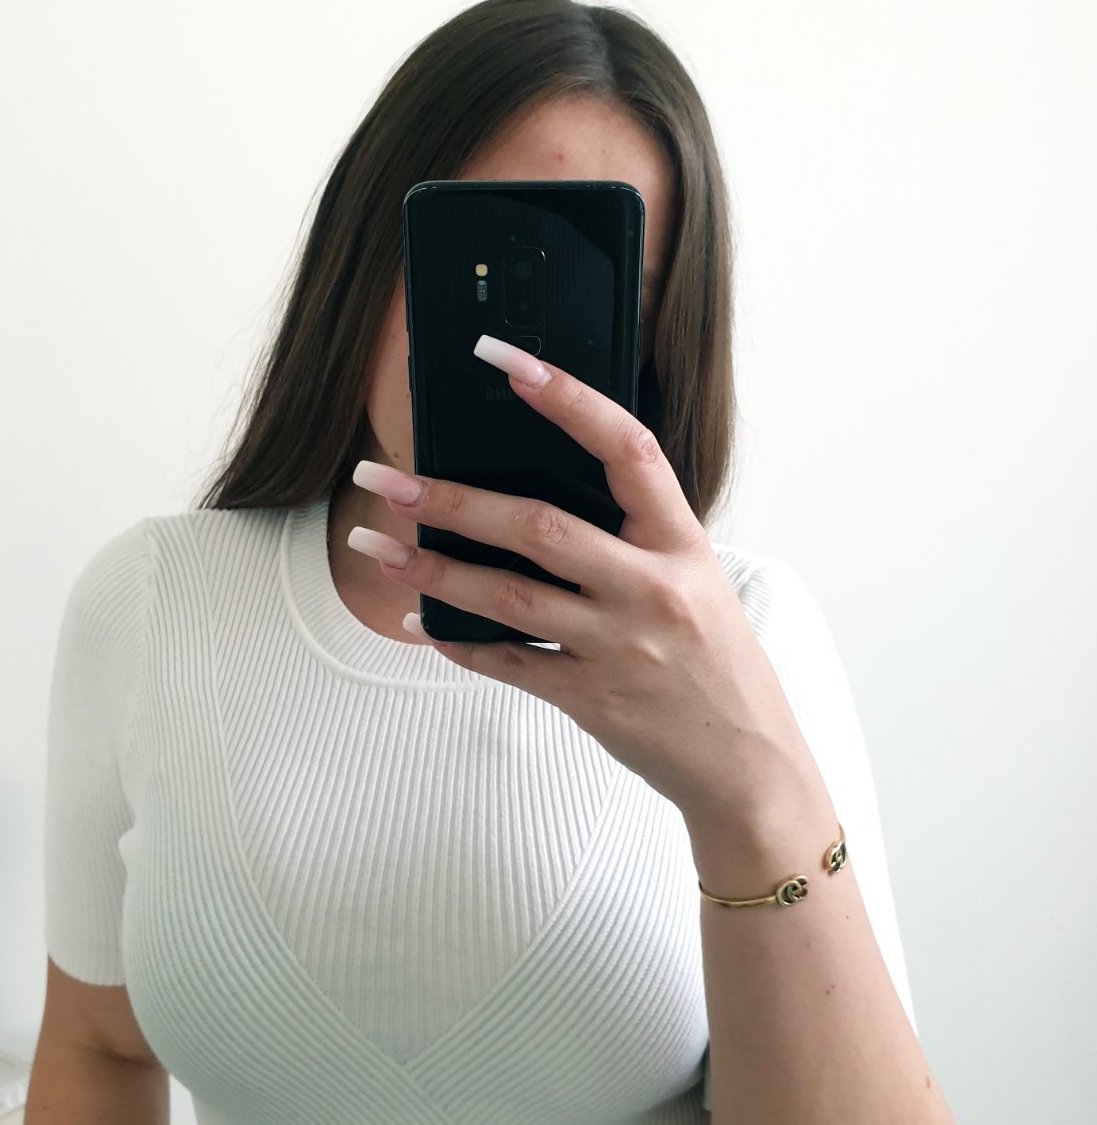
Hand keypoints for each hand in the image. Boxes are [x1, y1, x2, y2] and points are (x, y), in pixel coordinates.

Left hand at [351, 335, 825, 837]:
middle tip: (386, 478)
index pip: (627, 448)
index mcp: (682, 543)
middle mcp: (652, 589)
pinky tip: (419, 622)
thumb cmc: (717, 664)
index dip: (567, 398)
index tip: (506, 361)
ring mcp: (619, 646)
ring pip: (507, 595)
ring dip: (431, 569)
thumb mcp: (697, 582)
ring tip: (375, 548)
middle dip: (451, 499)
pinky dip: (457, 641)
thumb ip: (634, 541)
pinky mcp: (591, 699)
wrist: (749, 763)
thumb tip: (534, 501)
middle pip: (538, 526)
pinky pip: (507, 663)